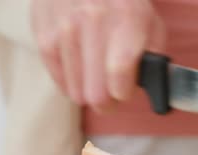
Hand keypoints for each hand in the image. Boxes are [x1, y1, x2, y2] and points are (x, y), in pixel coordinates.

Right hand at [31, 0, 165, 111]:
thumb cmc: (123, 6)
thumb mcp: (149, 23)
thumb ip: (153, 57)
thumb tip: (150, 88)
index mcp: (127, 17)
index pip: (120, 71)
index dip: (123, 92)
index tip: (124, 91)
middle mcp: (94, 19)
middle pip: (96, 92)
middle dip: (108, 102)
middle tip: (112, 94)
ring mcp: (65, 27)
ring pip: (77, 93)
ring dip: (89, 91)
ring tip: (97, 77)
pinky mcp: (44, 35)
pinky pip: (59, 82)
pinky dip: (72, 83)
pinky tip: (82, 72)